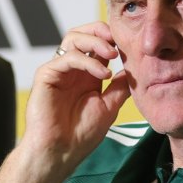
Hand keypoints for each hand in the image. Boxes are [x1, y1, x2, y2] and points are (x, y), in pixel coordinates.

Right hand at [19, 21, 131, 169]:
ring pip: (73, 38)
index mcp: (86, 74)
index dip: (112, 39)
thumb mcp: (109, 106)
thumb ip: (120, 87)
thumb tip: (136, 70)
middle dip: (101, 31)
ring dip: (95, 41)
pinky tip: (103, 73)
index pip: (97, 44)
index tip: (130, 44)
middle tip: (118, 41)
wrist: (61, 152)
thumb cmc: (81, 135)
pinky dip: (87, 60)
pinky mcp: (46, 75)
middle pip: (82, 33)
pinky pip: (67, 57)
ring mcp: (58, 70)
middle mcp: (72, 68)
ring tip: (112, 55)